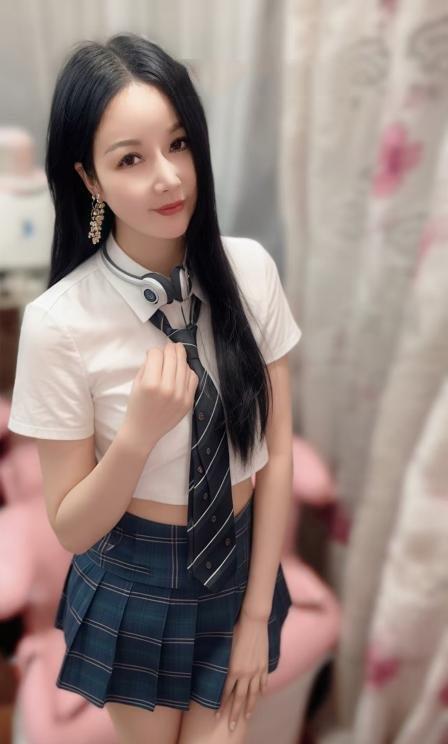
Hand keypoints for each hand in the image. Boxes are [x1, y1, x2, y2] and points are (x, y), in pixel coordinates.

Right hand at [120, 342, 198, 451]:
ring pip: (184, 365)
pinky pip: (193, 378)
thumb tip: (160, 351)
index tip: (153, 353)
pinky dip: (188, 371)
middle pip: (172, 357)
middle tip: (170, 346)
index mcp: (150, 383)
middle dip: (170, 349)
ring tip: (177, 353)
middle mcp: (167, 388)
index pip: (156, 354)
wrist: (143, 432)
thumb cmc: (137, 406)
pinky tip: (182, 370)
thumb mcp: (136, 384)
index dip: (154, 351)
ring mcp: (180, 395)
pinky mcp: (188, 401)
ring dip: (180, 357)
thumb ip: (147, 366)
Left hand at [214, 611, 268, 732]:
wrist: (253, 620)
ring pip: (253, 694)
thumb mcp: (225, 648)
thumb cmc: (236, 630)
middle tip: (231, 728)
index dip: (221, 706)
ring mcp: (256, 670)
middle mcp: (245, 673)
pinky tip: (259, 696)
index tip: (217, 717)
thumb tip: (217, 673)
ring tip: (247, 717)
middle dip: (235, 714)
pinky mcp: (264, 665)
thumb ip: (223, 664)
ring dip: (249, 707)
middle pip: (239, 699)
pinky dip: (261, 690)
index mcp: (233, 670)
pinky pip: (263, 682)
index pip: (225, 693)